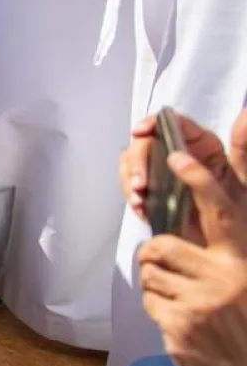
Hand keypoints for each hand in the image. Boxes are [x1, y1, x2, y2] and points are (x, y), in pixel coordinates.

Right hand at [122, 110, 246, 240]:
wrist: (223, 250)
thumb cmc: (237, 216)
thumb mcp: (242, 181)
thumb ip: (244, 147)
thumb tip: (246, 115)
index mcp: (201, 144)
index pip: (171, 122)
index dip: (152, 123)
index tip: (140, 131)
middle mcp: (178, 152)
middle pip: (146, 142)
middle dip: (138, 161)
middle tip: (140, 184)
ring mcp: (161, 170)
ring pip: (133, 161)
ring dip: (131, 179)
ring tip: (140, 200)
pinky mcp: (151, 188)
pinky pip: (130, 182)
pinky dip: (131, 193)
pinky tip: (141, 207)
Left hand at [137, 124, 246, 365]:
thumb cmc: (245, 326)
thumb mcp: (243, 282)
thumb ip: (223, 250)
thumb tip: (191, 219)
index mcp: (243, 260)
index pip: (221, 210)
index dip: (198, 178)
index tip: (176, 154)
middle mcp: (226, 276)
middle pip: (163, 244)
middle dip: (156, 253)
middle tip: (166, 266)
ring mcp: (202, 301)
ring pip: (151, 272)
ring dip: (158, 285)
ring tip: (182, 303)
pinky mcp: (181, 324)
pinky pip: (149, 299)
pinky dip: (158, 309)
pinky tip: (180, 324)